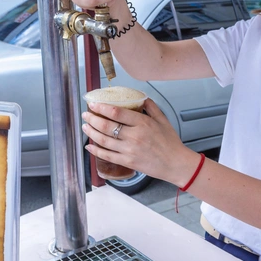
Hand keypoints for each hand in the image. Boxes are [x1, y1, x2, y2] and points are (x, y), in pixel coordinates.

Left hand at [81, 99, 198, 187]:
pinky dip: (96, 151)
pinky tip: (89, 146)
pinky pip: (107, 156)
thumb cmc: (170, 143)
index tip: (94, 104)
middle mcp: (134, 136)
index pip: (116, 112)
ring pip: (104, 140)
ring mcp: (129, 150)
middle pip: (106, 126)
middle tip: (86, 115)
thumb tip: (141, 97)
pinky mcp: (127, 162)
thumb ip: (151, 107)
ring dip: (91, 132)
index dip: (102, 107)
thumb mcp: (163, 120)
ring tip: (85, 126)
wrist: (175, 164)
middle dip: (92, 119)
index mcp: (142, 123)